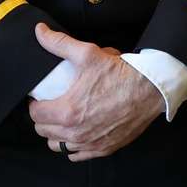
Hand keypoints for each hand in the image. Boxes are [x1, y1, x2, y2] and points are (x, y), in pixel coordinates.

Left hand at [27, 24, 163, 160]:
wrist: (151, 90)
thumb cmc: (119, 73)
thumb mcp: (88, 54)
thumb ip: (59, 43)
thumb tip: (40, 31)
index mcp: (67, 111)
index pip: (35, 115)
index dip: (35, 104)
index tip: (41, 98)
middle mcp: (76, 133)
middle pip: (44, 132)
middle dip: (44, 119)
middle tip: (51, 106)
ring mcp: (90, 143)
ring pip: (58, 146)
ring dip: (56, 134)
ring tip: (62, 120)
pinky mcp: (104, 149)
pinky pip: (77, 155)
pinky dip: (73, 147)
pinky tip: (77, 134)